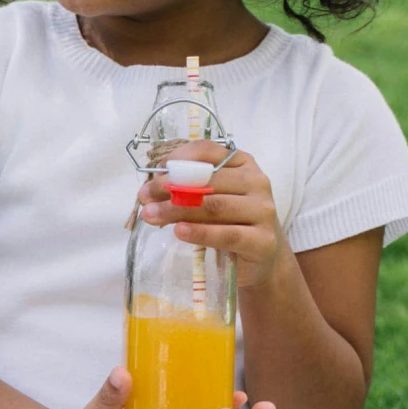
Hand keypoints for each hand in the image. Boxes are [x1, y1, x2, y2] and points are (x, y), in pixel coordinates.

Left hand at [139, 147, 287, 291]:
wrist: (262, 257)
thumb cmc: (230, 222)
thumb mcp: (211, 199)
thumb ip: (189, 189)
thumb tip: (150, 189)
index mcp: (243, 163)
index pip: (208, 151)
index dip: (177, 159)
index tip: (154, 174)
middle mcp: (257, 182)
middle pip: (208, 181)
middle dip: (170, 188)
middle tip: (144, 198)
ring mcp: (263, 211)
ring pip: (215, 207)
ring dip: (178, 210)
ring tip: (151, 216)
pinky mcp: (263, 241)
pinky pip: (227, 234)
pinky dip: (200, 233)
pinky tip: (179, 232)